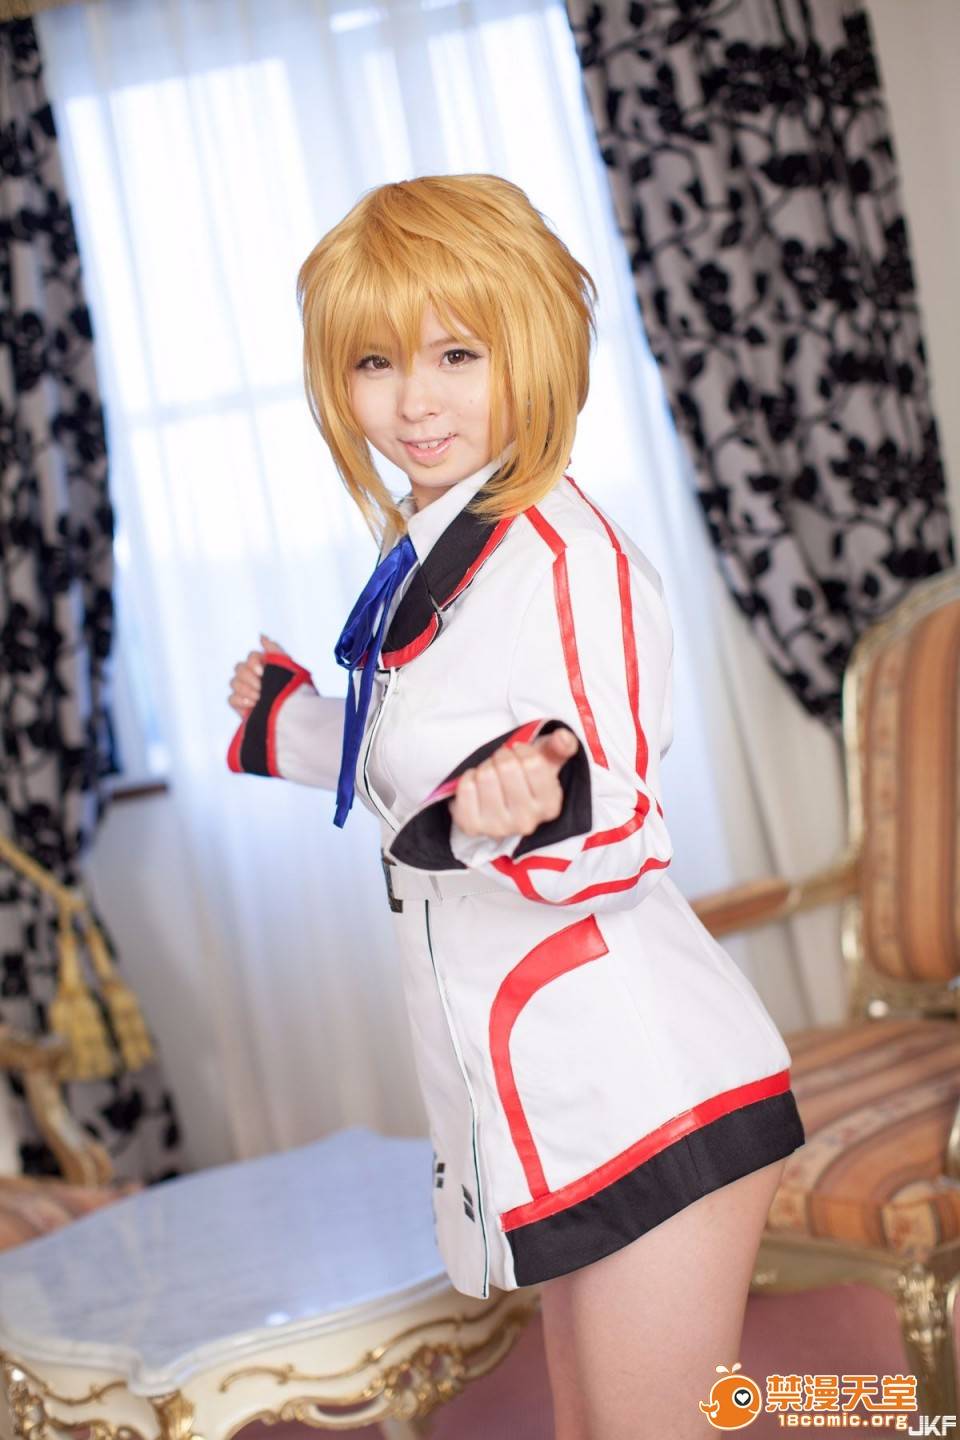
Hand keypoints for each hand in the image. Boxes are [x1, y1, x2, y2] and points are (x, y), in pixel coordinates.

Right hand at [227, 633, 289, 715]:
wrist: (291, 715)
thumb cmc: (290, 690)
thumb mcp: (286, 668)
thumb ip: (274, 650)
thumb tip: (262, 636)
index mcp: (264, 665)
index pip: (251, 656)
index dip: (254, 662)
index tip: (262, 672)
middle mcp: (252, 675)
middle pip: (239, 668)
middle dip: (250, 678)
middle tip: (261, 688)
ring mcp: (244, 690)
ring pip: (234, 682)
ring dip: (246, 689)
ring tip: (260, 698)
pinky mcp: (240, 704)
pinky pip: (231, 698)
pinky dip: (241, 700)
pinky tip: (253, 704)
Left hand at [448, 728, 579, 839]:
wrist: (498, 805)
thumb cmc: (525, 779)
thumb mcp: (547, 761)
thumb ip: (561, 746)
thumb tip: (563, 737)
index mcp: (550, 806)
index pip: (533, 763)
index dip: (523, 750)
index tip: (520, 753)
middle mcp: (526, 821)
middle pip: (507, 766)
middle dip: (502, 757)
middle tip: (503, 764)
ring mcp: (498, 827)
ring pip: (485, 775)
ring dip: (486, 767)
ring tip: (492, 774)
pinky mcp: (473, 826)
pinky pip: (465, 787)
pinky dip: (469, 778)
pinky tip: (477, 785)